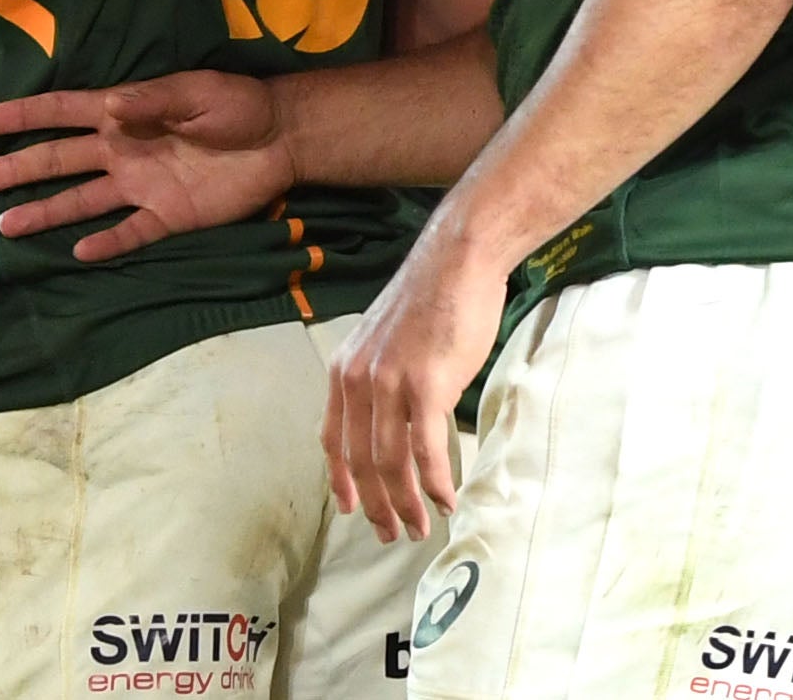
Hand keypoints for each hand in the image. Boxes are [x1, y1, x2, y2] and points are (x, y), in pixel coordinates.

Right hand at [0, 72, 291, 261]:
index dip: (24, 116)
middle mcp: (122, 151)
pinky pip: (128, 232)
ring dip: (45, 212)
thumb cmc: (236, 106)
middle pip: (58, 161)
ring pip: (81, 201)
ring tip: (5, 225)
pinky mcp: (167, 216)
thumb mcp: (197, 93)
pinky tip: (76, 251)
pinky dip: (104, 242)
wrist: (281, 139)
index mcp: (124, 114)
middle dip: (15, 169)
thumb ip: (153, 101)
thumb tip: (108, 106)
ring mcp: (141, 186)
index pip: (63, 113)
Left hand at [323, 224, 506, 542]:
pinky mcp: (426, 385)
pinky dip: (435, 482)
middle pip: (361, 461)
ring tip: (421, 526)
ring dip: (407, 503)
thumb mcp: (387, 338)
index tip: (352, 508)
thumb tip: (394, 414)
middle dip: (377, 505)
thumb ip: (381, 376)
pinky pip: (426, 449)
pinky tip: (446, 499)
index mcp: (345, 369)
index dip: (341, 480)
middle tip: (394, 533)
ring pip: (391, 463)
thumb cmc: (433, 296)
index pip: (333, 439)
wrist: (459, 259)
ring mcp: (390, 383)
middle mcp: (359, 379)